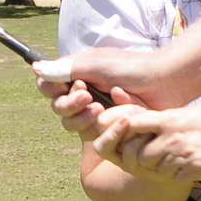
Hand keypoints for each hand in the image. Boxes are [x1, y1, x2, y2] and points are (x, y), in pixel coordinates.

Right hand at [34, 73, 148, 143]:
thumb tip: (35, 68)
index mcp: (77, 74)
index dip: (51, 89)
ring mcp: (95, 111)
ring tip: (98, 109)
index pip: (48, 85)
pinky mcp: (108, 127)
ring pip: (70, 124)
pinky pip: (92, 135)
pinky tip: (119, 115)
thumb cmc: (132, 68)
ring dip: (80, 118)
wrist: (165, 82)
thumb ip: (65, 70)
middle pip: (57, 108)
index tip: (62, 87)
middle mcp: (83, 93)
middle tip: (87, 96)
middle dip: (69, 105)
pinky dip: (102, 125)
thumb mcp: (96, 66)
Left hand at [92, 101, 200, 184]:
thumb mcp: (186, 114)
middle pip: (135, 154)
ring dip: (154, 169)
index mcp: (168, 119)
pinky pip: (169, 179)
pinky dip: (171, 176)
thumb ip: (160, 120)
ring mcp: (181, 154)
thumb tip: (132, 122)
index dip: (122, 135)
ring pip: (150, 169)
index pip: (130, 126)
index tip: (128, 140)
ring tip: (167, 163)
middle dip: (136, 159)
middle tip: (146, 159)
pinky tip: (182, 168)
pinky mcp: (192, 170)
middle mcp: (171, 136)